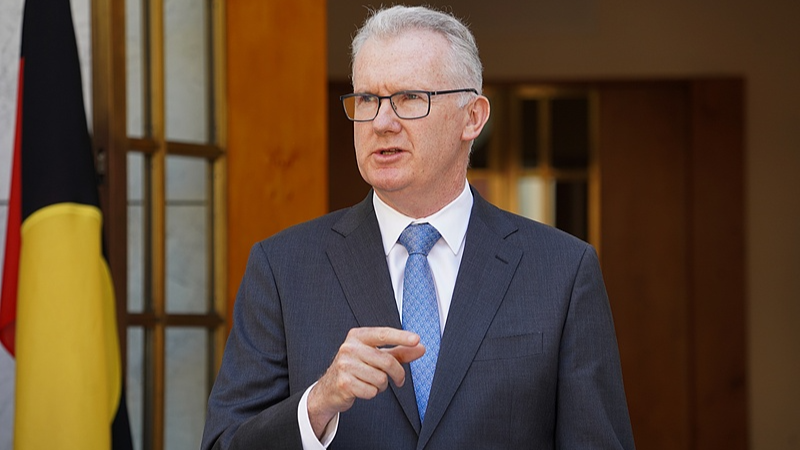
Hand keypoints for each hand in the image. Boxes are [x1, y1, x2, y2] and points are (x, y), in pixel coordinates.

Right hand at [307, 327, 424, 436]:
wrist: (329, 388)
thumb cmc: (355, 368)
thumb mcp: (376, 356)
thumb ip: (399, 352)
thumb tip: (420, 348)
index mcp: (357, 336)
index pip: (383, 334)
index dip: (401, 337)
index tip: (416, 339)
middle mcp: (349, 347)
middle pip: (386, 361)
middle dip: (397, 373)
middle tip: (399, 379)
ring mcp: (345, 365)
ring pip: (380, 378)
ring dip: (381, 385)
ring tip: (372, 382)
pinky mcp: (344, 383)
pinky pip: (371, 391)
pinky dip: (372, 393)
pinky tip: (363, 389)